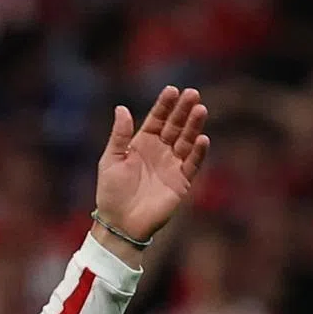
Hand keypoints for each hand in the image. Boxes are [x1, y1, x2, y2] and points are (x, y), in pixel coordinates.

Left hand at [94, 86, 208, 242]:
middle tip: (192, 93)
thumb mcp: (110, 160)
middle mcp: (159, 151)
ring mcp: (172, 165)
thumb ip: (119, 135)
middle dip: (183, 110)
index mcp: (142, 143)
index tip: (172, 90)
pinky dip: (198, 152)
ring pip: (186, 141)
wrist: (120, 223)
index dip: (164, 105)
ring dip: (194, 126)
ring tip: (200, 110)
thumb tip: (121, 107)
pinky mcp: (181, 181)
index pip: (156, 119)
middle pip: (175, 126)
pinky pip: (192, 163)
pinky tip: (202, 139)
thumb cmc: (111, 192)